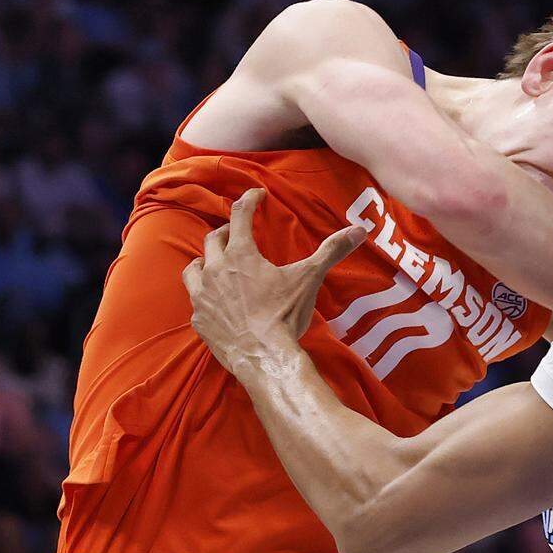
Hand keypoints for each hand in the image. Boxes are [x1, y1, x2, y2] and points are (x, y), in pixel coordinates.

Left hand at [182, 189, 366, 372]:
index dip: (248, 200)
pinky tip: (214, 300)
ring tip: (214, 262)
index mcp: (240, 255)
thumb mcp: (309, 279)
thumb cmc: (284, 315)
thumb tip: (358, 231)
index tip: (256, 195)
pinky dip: (204, 294)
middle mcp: (215, 269)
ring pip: (193, 267)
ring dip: (204, 260)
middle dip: (225, 231)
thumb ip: (331, 251)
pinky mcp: (199, 319)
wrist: (264, 357)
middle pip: (212, 239)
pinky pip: (196, 300)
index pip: (240, 215)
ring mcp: (202, 295)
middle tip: (235, 232)